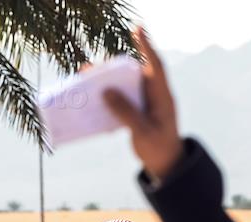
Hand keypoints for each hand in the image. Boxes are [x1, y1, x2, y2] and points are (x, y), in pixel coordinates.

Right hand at [103, 27, 183, 181]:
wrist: (165, 163)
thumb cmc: (159, 147)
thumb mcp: (143, 132)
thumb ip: (127, 112)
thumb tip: (106, 92)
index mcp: (162, 96)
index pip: (155, 66)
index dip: (146, 47)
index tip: (137, 29)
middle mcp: (153, 94)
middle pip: (133, 73)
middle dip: (112, 67)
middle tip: (91, 68)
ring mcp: (144, 100)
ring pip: (124, 84)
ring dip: (106, 81)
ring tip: (85, 77)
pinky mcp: (136, 109)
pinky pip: (120, 97)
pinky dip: (107, 95)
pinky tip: (91, 96)